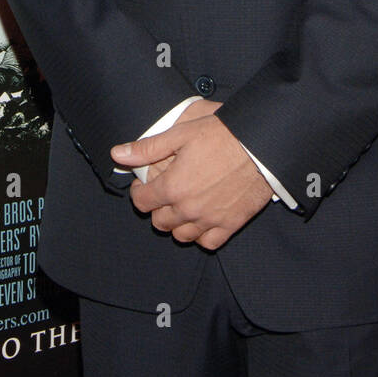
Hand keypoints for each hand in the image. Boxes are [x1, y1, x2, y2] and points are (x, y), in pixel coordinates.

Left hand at [111, 107, 272, 249]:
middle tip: (166, 193)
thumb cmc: (222, 134)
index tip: (145, 185)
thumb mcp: (180, 134)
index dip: (139, 192)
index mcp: (172, 186)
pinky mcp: (230, 224)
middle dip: (158, 207)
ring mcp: (210, 220)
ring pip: (181, 235)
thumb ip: (147, 149)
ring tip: (183, 207)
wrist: (260, 144)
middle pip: (159, 222)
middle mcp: (188, 208)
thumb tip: (117, 154)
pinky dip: (202, 235)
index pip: (142, 202)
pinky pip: (208, 242)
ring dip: (177, 223)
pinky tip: (203, 220)